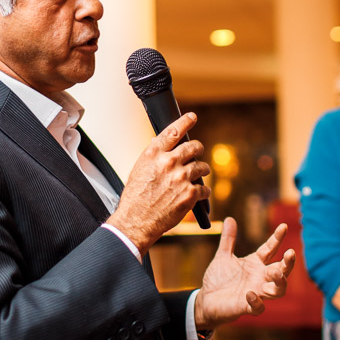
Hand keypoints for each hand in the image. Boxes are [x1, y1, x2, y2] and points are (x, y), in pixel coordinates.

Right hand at [105, 112, 210, 253]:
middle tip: (197, 152)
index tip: (191, 117)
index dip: (185, 122)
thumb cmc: (135, 198)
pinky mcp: (190, 194)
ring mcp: (181, 178)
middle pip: (193, 147)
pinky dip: (203, 191)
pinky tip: (200, 193)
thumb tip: (161, 144)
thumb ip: (153, 157)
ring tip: (200, 173)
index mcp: (153, 154)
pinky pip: (204, 188)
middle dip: (197, 149)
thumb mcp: (139, 170)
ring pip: (201, 167)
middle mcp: (168, 163)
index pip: (173, 131)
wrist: (136, 221)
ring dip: (202, 170)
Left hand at [193, 217, 296, 331]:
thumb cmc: (218, 279)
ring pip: (278, 291)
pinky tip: (250, 293)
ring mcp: (256, 293)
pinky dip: (256, 302)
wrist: (206, 300)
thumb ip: (228, 239)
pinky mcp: (246, 307)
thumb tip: (229, 218)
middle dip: (288, 263)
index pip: (270, 249)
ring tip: (277, 273)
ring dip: (280, 282)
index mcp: (256, 264)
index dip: (277, 238)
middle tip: (290, 253)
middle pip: (281, 271)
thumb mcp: (223, 256)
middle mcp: (260, 278)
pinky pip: (258, 308)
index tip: (283, 226)